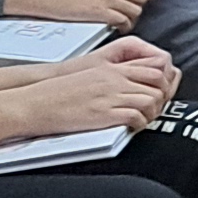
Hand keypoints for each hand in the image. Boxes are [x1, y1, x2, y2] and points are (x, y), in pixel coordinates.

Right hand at [20, 39, 174, 136]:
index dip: (162, 83)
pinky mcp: (104, 113)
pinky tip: (133, 127)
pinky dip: (140, 124)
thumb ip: (110, 78)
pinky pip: (136, 117)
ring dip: (153, 113)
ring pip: (151, 100)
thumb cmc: (57, 93)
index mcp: (111, 69)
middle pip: (157, 85)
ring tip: (145, 120)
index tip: (159, 94)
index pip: (152, 69)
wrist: (34, 103)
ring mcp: (110, 96)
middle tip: (155, 110)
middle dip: (162, 99)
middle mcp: (114, 80)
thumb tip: (125, 86)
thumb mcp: (88, 76)